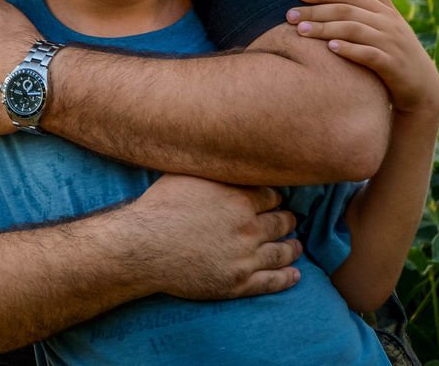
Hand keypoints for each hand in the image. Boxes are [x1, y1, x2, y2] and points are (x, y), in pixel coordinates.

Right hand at [130, 174, 302, 299]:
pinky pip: (272, 282)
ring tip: (296, 246)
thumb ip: (211, 170)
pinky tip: (295, 274)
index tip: (274, 199)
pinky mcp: (238, 283)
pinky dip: (287, 278)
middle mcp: (248, 229)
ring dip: (292, 248)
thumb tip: (223, 156)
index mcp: (238, 200)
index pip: (272, 196)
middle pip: (281, 223)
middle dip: (286, 220)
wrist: (142, 247)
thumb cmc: (159, 208)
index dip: (274, 197)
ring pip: (281, 252)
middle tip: (288, 219)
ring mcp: (245, 258)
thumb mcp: (184, 176)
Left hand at [286, 0, 438, 114]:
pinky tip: (330, 48)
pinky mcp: (393, 65)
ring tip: (301, 31)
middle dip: (316, 12)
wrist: (422, 86)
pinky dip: (349, 49)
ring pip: (355, 30)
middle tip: (289, 16)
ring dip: (326, 29)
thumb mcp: (389, 22)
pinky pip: (369, 54)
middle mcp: (388, 24)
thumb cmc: (397, 50)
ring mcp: (391, 44)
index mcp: (384, 12)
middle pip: (347, 11)